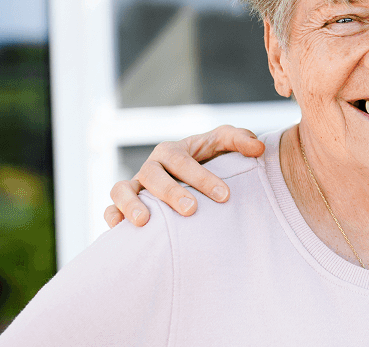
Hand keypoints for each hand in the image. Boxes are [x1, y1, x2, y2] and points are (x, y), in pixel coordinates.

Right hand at [104, 125, 264, 226]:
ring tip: (145, 221)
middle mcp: (151, 167)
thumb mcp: (223, 145)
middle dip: (171, 192)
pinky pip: (109, 208)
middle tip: (191, 210)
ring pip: (122, 189)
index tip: (225, 196)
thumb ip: (240, 140)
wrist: (189, 178)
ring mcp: (135, 186)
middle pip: (153, 175)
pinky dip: (111, 216)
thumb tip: (259, 148)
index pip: (184, 160)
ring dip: (131, 204)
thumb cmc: (208, 160)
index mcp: (173, 151)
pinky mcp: (123, 205)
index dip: (202, 177)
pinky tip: (120, 229)